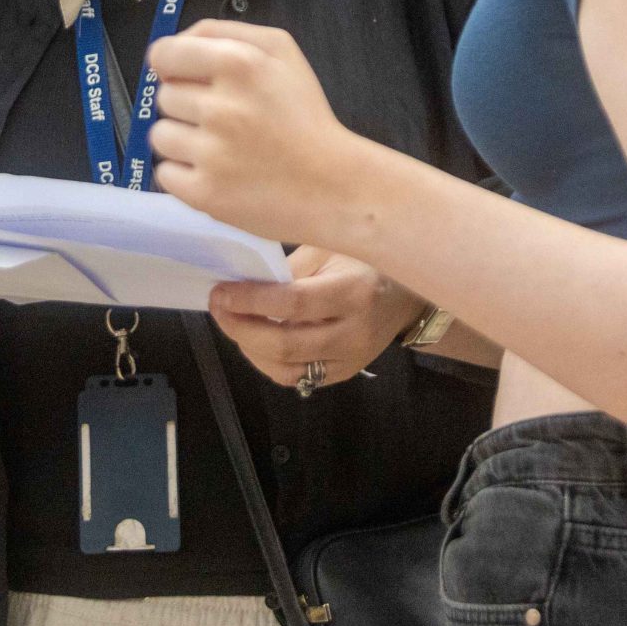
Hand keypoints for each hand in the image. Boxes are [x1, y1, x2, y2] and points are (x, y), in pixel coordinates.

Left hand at [147, 21, 371, 244]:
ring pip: (160, 136)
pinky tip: (216, 173)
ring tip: (220, 148)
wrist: (334, 186)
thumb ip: (224, 32)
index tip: (186, 79)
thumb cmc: (304, 115)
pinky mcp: (205, 194)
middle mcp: (220, 107)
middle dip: (188, 105)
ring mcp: (211, 154)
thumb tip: (168, 51)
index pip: (164, 53)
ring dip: (182, 140)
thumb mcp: (281, 51)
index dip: (171, 65)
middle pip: (164, 96)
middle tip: (225, 120)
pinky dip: (184, 175)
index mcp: (238, 63)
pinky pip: (165, 173)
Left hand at [209, 246, 422, 390]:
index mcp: (354, 292)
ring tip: (232, 322)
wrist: (408, 296)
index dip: (251, 301)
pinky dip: (268, 363)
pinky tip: (254, 340)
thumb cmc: (366, 260)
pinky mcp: (346, 373)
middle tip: (218, 307)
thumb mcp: (332, 247)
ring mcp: (352, 360)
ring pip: (287, 369)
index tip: (221, 291)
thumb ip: (291, 267)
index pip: (293, 304)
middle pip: (286, 345)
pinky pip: (298, 378)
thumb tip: (243, 279)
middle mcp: (355, 333)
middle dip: (241, 329)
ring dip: (249, 349)